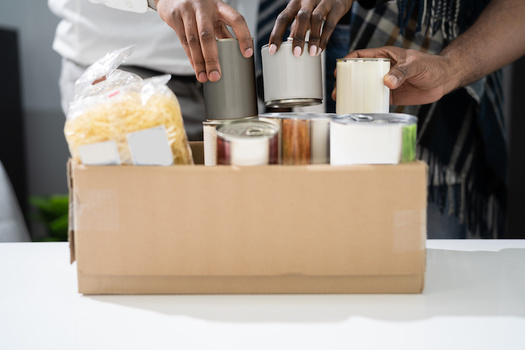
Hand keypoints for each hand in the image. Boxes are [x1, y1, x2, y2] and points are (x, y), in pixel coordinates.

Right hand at [156, 0, 252, 82]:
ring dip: (199, 62)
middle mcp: (204, 7)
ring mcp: (188, 11)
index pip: (237, 20)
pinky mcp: (175, 17)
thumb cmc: (198, 7)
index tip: (247, 54)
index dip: (244, 36)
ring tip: (204, 77)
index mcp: (219, 6)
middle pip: (208, 36)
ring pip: (194, 41)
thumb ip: (222, 30)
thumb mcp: (213, 14)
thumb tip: (236, 52)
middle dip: (212, 58)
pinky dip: (191, 57)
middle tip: (216, 76)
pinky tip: (196, 68)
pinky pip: (184, 41)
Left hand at [268, 0, 353, 56]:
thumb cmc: (316, 5)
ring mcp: (323, 2)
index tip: (272, 50)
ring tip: (312, 53)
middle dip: (298, 37)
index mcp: (295, 3)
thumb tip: (285, 45)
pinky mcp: (336, 7)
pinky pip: (330, 23)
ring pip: (317, 18)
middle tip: (296, 54)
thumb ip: (296, 27)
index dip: (276, 34)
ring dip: (314, 37)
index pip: (283, 18)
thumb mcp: (303, 13)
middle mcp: (308, 0)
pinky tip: (320, 49)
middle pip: (301, 17)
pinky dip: (325, 38)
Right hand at [332, 46, 455, 105]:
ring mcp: (386, 83)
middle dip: (346, 82)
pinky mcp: (391, 95)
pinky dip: (368, 104)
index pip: (361, 56)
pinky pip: (376, 99)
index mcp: (385, 56)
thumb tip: (387, 82)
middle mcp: (383, 69)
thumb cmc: (431, 66)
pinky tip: (361, 108)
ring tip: (344, 101)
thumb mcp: (415, 65)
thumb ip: (401, 72)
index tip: (339, 70)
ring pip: (365, 88)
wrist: (444, 80)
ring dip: (355, 94)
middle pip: (359, 74)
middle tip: (338, 91)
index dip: (348, 62)